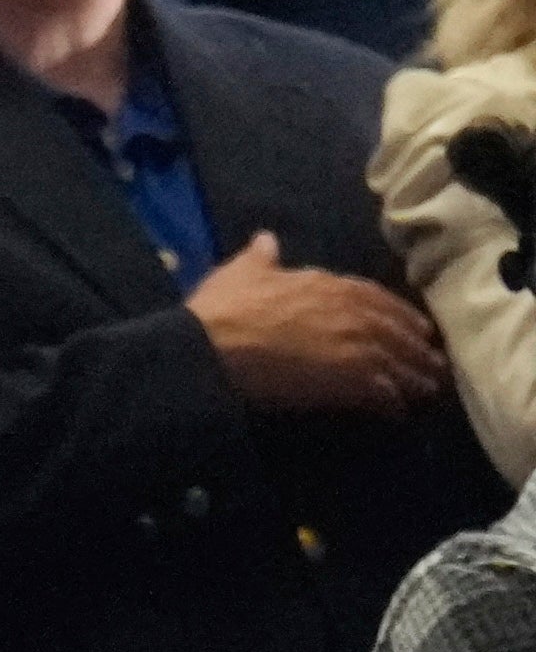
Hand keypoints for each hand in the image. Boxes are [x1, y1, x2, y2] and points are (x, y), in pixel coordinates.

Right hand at [188, 231, 451, 414]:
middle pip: (398, 331)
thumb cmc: (226, 308)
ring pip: (399, 363)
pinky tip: (398, 412)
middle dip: (417, 347)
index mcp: (329, 285)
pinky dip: (394, 403)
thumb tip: (266, 239)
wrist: (217, 346)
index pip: (377, 297)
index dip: (399, 312)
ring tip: (427, 390)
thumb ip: (261, 257)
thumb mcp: (241, 272)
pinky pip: (385, 393)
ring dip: (415, 377)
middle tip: (434, 361)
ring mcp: (358, 347)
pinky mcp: (353, 381)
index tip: (415, 325)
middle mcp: (354, 313)